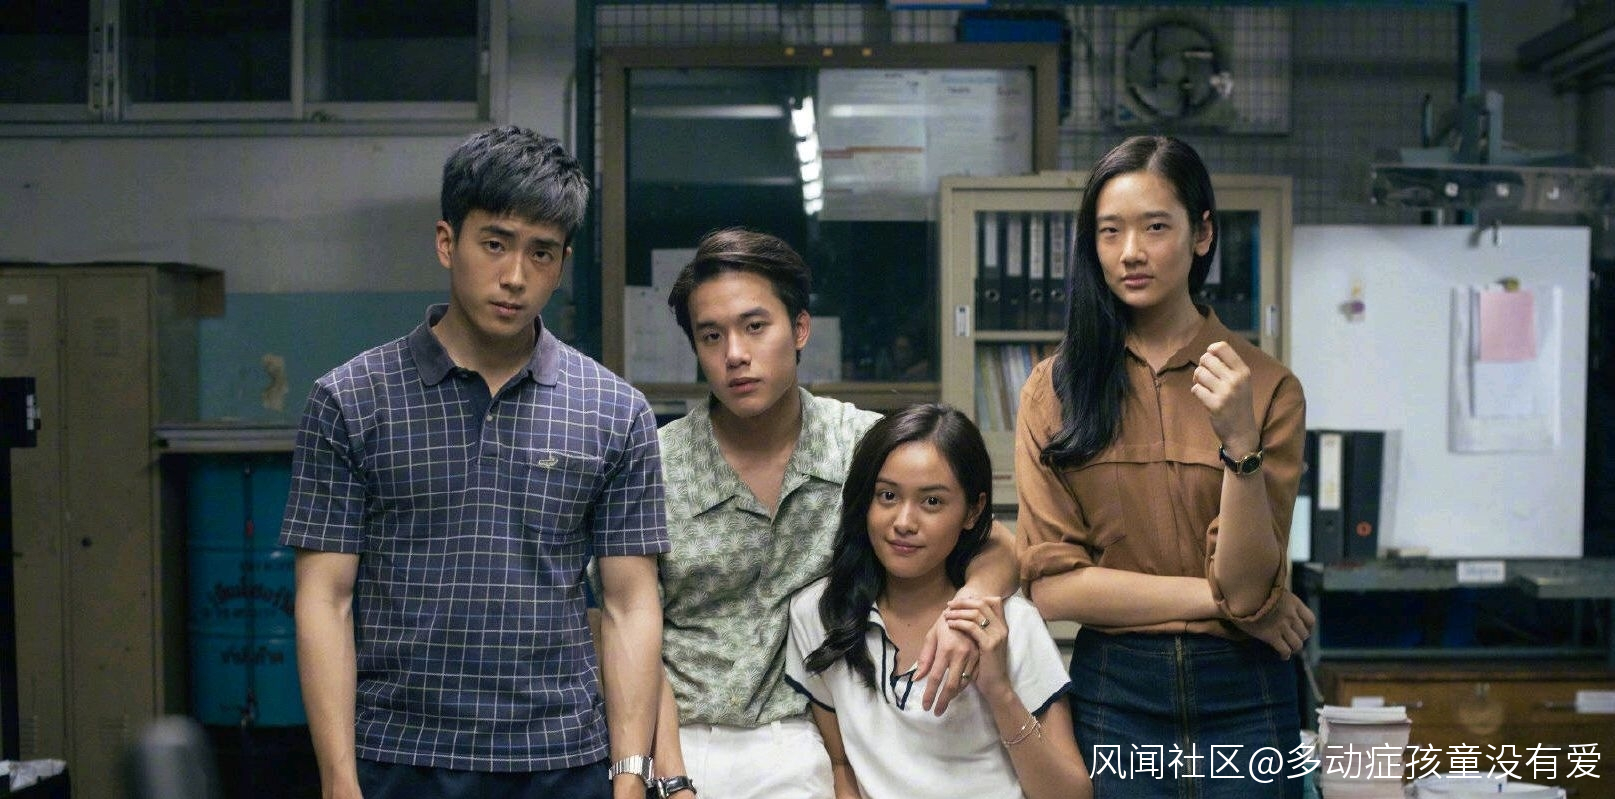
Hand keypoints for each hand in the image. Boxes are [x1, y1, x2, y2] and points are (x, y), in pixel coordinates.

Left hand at [916, 594, 981, 714]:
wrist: (970, 607)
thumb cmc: (946, 621)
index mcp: (946, 648)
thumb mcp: (932, 635)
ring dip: (953, 695)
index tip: (926, 706)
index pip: (935, 677)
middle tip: (936, 712)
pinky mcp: (982, 656)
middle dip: (943, 701)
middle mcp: (961, 653)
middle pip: (951, 685)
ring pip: (963, 683)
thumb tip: (918, 678)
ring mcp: (974, 655)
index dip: (930, 694)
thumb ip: (925, 658)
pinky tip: (956, 691)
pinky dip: (962, 686)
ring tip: (943, 703)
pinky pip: (972, 677)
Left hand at [942, 595, 1011, 696]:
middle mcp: (1001, 627)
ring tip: (947, 614)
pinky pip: (972, 627)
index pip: (993, 601)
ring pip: (976, 613)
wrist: (996, 685)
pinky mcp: (989, 644)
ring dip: (958, 611)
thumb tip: (966, 615)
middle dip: (963, 601)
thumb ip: (980, 629)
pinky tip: (950, 624)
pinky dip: (959, 622)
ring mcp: (996, 635)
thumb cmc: (987, 666)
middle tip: (949, 604)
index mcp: (1001, 625)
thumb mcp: (985, 645)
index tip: (959, 601)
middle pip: (983, 603)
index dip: (975, 598)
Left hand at [1189, 341, 1258, 453]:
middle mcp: (1236, 380)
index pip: (1222, 347)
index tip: (1210, 357)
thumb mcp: (1242, 382)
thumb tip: (1209, 350)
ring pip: (1199, 373)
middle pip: (1207, 359)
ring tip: (1204, 386)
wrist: (1242, 432)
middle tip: (1205, 375)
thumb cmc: (1239, 404)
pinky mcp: (1215, 405)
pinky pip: (1195, 389)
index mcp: (1243, 371)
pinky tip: (1203, 396)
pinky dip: (1196, 391)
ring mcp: (1225, 392)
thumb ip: (1229, 366)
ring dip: (1197, 379)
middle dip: (1202, 366)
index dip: (1211, 350)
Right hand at [1232, 590, 1314, 659]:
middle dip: (1299, 638)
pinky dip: (1285, 655)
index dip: (1308, 627)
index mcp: (1294, 603)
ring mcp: (1282, 626)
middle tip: (1292, 640)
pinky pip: (1284, 650)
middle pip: (1304, 634)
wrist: (1243, 593)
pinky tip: (1282, 656)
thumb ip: (1277, 596)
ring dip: (1294, 648)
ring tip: (1288, 649)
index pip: (1310, 619)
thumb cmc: (1253, 588)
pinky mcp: (1271, 635)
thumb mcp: (1271, 587)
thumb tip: (1273, 598)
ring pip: (1297, 644)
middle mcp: (1291, 615)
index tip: (1303, 629)